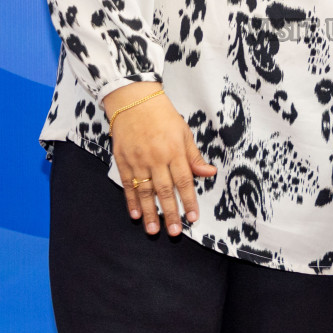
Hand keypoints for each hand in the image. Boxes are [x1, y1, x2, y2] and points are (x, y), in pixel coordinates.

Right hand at [104, 82, 216, 234]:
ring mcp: (138, 160)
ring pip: (145, 191)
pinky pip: (128, 184)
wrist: (134, 100)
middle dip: (170, 213)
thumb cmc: (163, 116)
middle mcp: (156, 158)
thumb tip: (210, 173)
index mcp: (175, 151)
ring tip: (153, 230)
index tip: (192, 218)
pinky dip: (131, 200)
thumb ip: (194, 157)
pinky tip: (135, 214)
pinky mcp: (123, 160)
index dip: (188, 201)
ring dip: (149, 212)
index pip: (184, 181)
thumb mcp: (184, 133)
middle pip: (164, 190)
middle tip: (174, 232)